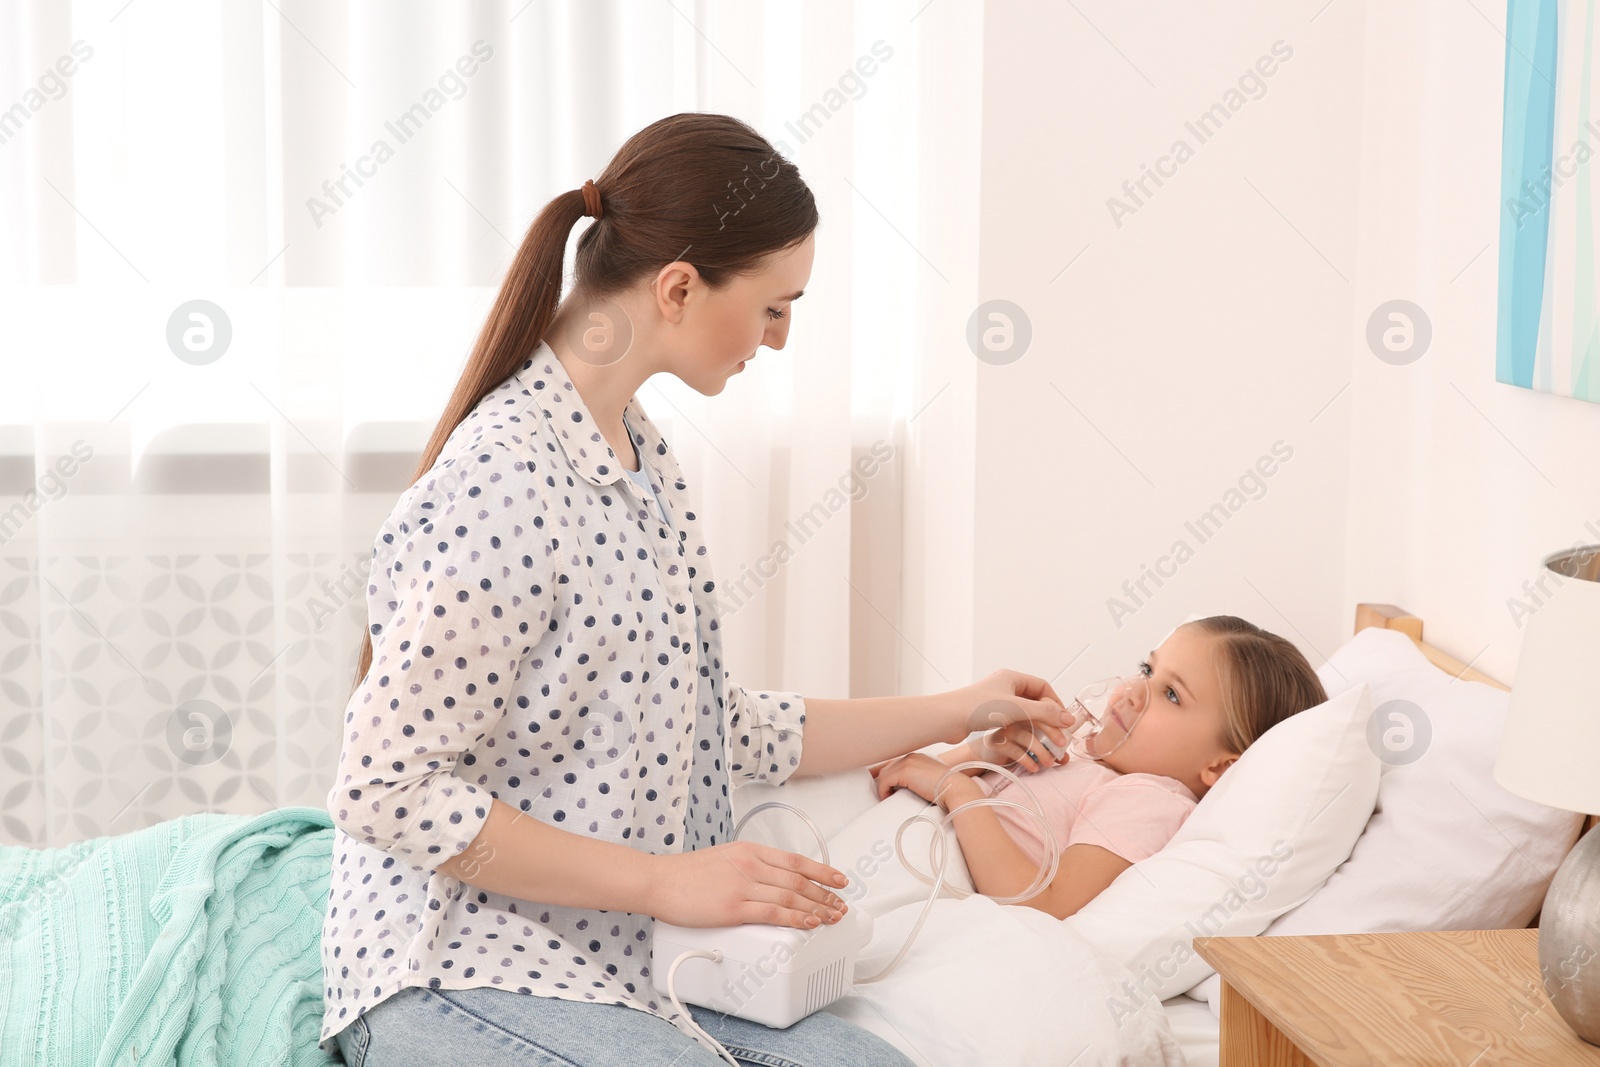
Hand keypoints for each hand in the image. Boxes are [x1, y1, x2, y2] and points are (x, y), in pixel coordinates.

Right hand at [647, 841, 850, 930]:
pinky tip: (807, 923)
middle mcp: (750, 864)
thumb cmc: (685, 873)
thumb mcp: (724, 857)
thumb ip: (749, 865)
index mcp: (749, 850)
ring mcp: (743, 886)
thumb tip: (772, 878)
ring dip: (816, 908)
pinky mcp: (733, 908)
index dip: (822, 871)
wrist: (658, 880)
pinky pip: (773, 913)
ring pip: (791, 897)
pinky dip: (794, 919)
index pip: (795, 860)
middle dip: (824, 894)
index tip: (839, 880)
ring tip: (831, 917)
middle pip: (798, 879)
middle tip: (840, 905)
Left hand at [871, 752, 981, 805]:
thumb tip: (903, 787)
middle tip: (886, 794)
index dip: (887, 776)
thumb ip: (917, 779)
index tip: (885, 787)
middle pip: (887, 768)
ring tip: (887, 797)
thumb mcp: (929, 779)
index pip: (894, 764)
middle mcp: (911, 757)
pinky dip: (883, 791)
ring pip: (883, 774)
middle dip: (883, 781)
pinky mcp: (904, 771)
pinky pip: (885, 781)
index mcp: (917, 757)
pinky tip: (887, 797)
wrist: (955, 788)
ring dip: (883, 787)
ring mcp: (907, 762)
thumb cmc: (946, 788)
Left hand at [957, 668, 1075, 738]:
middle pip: (1035, 700)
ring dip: (1036, 725)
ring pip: (1024, 712)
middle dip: (1048, 717)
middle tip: (1058, 732)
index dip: (1056, 702)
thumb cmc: (978, 708)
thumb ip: (1045, 713)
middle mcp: (1004, 686)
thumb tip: (1068, 718)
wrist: (948, 719)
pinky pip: (1012, 720)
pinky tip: (1027, 740)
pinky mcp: (988, 714)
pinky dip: (1022, 729)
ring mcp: (996, 700)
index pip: (1043, 686)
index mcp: (1012, 677)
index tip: (1064, 719)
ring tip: (1046, 740)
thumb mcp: (1018, 708)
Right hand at [970, 719, 1071, 772]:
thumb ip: (1047, 746)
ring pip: (1029, 738)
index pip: (1045, 712)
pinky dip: (1028, 761)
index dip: (1058, 724)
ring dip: (1042, 753)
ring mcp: (1005, 729)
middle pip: (1038, 721)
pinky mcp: (998, 742)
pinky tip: (1034, 768)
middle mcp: (1015, 717)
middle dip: (1053, 736)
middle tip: (1061, 749)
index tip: (1066, 739)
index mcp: (1025, 712)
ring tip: (1048, 763)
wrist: (986, 753)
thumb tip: (1066, 757)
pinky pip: (1017, 751)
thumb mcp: (1031, 743)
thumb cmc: (1010, 745)